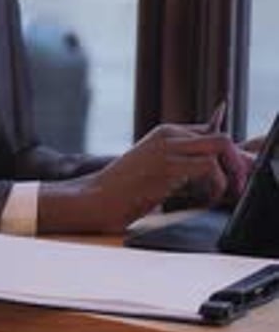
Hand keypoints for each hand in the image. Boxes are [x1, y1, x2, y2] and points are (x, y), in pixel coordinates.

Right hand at [79, 121, 248, 232]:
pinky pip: (208, 167)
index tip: (228, 178)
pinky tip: (203, 200)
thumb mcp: (157, 167)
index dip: (226, 156)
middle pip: (220, 137)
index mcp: (166, 132)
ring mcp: (167, 148)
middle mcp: (168, 134)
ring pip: (218, 148)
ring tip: (214, 195)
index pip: (212, 134)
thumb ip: (182, 160)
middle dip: (234, 162)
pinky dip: (215, 186)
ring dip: (226, 176)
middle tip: (232, 187)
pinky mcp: (167, 166)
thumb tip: (214, 165)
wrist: (98, 196)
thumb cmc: (126, 188)